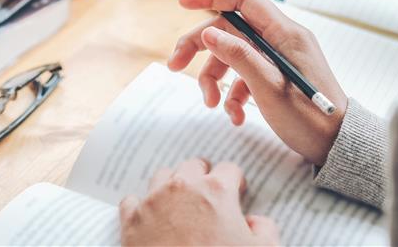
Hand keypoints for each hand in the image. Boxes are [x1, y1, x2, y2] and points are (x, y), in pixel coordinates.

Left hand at [119, 158, 279, 245]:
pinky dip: (141, 206)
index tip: (235, 193)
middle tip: (208, 195)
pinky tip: (150, 217)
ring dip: (172, 185)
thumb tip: (257, 222)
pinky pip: (133, 200)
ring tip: (180, 203)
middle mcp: (183, 187)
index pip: (229, 169)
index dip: (234, 182)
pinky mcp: (132, 219)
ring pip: (163, 176)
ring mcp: (154, 201)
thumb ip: (265, 230)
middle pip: (193, 166)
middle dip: (202, 177)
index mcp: (216, 191)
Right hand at [168, 0, 347, 165]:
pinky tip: (235, 116)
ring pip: (231, 55)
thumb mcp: (269, 87)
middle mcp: (280, 40)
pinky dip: (232, 95)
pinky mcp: (274, 77)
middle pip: (229, 29)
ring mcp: (276, 59)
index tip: (183, 3)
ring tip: (212, 104)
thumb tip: (209, 33)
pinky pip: (242, 76)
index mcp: (285, 33)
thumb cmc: (310, 118)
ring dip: (214, 79)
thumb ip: (239, 56)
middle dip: (200, 47)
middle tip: (174, 64)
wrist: (335, 147)